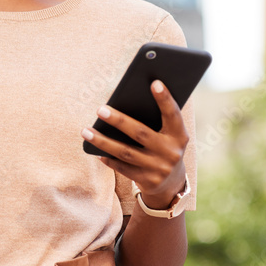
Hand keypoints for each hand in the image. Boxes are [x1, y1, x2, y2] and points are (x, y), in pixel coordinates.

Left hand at [81, 80, 188, 209]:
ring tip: (86, 131)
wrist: (171, 183)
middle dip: (119, 120)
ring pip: (125, 152)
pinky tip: (95, 150)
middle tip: (100, 109)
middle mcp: (171, 152)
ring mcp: (159, 168)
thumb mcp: (168, 135)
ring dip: (103, 141)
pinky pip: (122, 167)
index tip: (154, 82)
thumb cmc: (164, 147)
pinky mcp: (148, 181)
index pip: (173, 114)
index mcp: (179, 136)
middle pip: (141, 133)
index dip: (165, 99)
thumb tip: (127, 101)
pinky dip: (108, 158)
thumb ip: (156, 120)